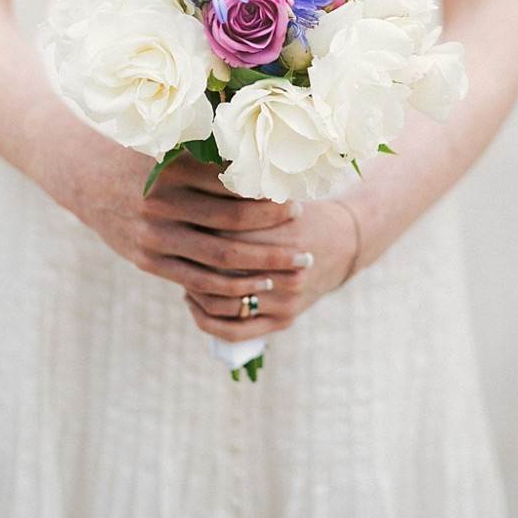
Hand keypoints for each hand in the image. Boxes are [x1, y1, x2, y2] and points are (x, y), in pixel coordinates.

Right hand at [62, 138, 312, 299]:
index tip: (294, 188)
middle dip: (274, 225)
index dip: (266, 190)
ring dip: (264, 262)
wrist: (82, 175)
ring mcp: (154, 237)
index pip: (230, 184)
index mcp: (170, 170)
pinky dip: (233, 286)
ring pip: (220, 257)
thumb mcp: (165, 138)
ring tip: (297, 260)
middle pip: (232, 222)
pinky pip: (198, 281)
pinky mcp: (149, 262)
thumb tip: (259, 146)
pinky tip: (261, 283)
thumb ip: (205, 147)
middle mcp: (161, 205)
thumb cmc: (136, 149)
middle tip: (304, 219)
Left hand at [184, 198, 359, 341]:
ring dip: (194, 289)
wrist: (342, 243)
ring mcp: (285, 301)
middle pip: (221, 269)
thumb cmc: (300, 213)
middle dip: (192, 257)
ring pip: (223, 303)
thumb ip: (242, 195)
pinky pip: (234, 331)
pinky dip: (205, 319)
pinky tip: (192, 300)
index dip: (198, 226)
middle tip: (175, 244)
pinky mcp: (283, 321)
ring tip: (182, 270)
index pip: (226, 234)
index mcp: (285, 235)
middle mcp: (287, 272)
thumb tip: (193, 186)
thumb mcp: (278, 195)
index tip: (180, 217)